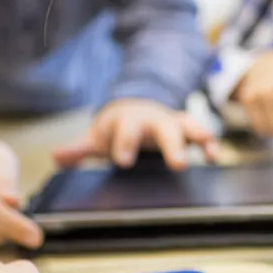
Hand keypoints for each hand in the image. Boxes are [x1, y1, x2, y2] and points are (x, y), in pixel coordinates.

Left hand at [53, 99, 218, 169]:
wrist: (136, 107)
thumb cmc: (116, 128)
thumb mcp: (97, 137)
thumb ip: (79, 149)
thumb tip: (57, 159)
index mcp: (127, 121)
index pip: (126, 130)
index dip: (125, 144)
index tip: (124, 161)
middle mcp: (152, 119)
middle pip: (163, 129)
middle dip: (171, 145)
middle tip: (178, 165)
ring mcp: (171, 123)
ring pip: (187, 126)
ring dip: (199, 137)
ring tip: (208, 149)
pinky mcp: (186, 130)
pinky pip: (202, 134)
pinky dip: (210, 144)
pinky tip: (215, 157)